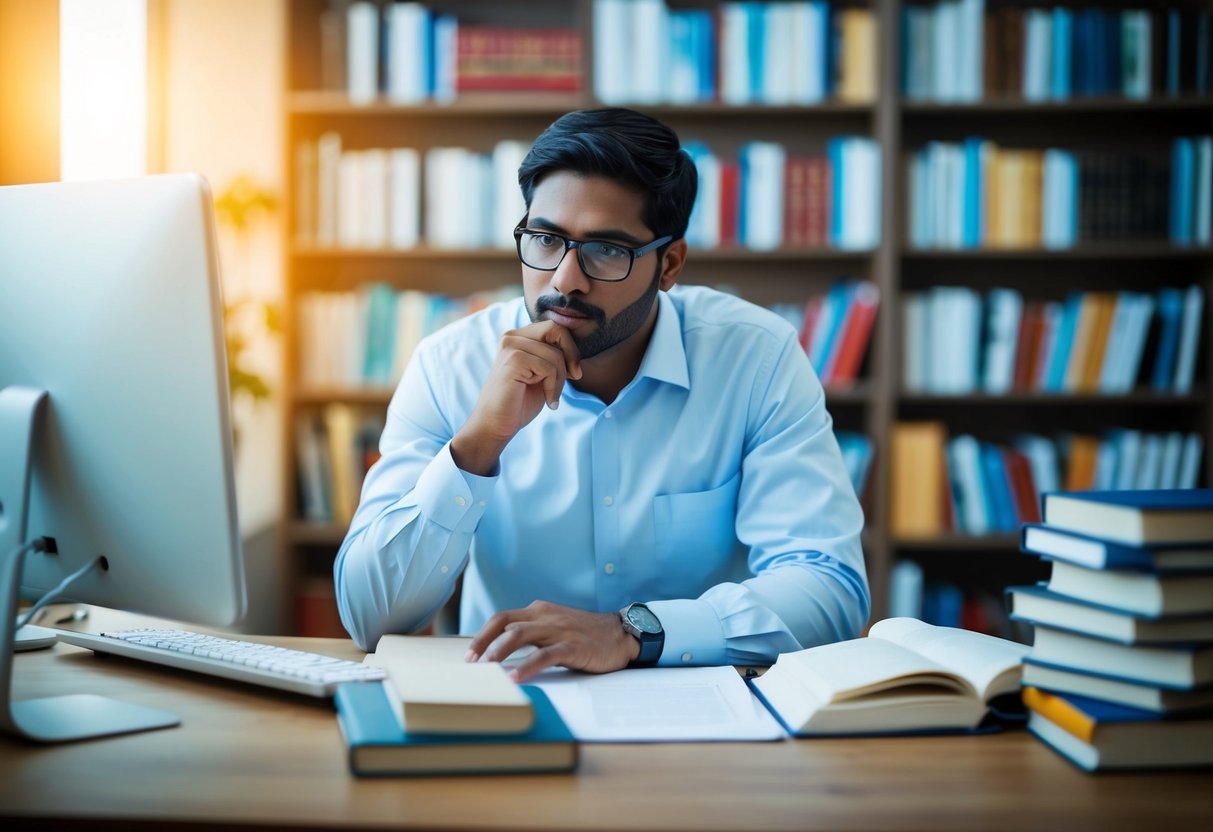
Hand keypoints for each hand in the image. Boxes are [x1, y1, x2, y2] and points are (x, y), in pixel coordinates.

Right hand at [450, 321, 581, 475]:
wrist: (496, 425)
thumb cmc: (519, 402)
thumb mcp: (542, 374)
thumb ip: (554, 356)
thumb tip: (576, 349)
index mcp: (518, 337)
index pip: (554, 328)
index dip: (570, 348)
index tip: (574, 372)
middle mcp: (511, 336)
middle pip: (557, 331)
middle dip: (571, 356)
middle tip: (574, 378)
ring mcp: (510, 346)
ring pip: (556, 354)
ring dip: (561, 380)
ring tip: (552, 398)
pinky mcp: (513, 360)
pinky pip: (549, 368)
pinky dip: (554, 388)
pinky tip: (549, 402)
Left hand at [465, 600, 639, 681]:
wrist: (621, 634)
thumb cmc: (585, 635)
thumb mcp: (555, 627)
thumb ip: (533, 634)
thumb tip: (502, 651)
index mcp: (539, 610)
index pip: (502, 617)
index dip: (483, 635)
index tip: (470, 654)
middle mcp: (546, 616)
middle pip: (505, 624)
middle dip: (483, 643)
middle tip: (471, 663)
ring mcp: (559, 630)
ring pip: (520, 635)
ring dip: (499, 652)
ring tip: (487, 669)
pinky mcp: (573, 646)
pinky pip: (544, 655)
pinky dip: (526, 666)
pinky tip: (515, 677)